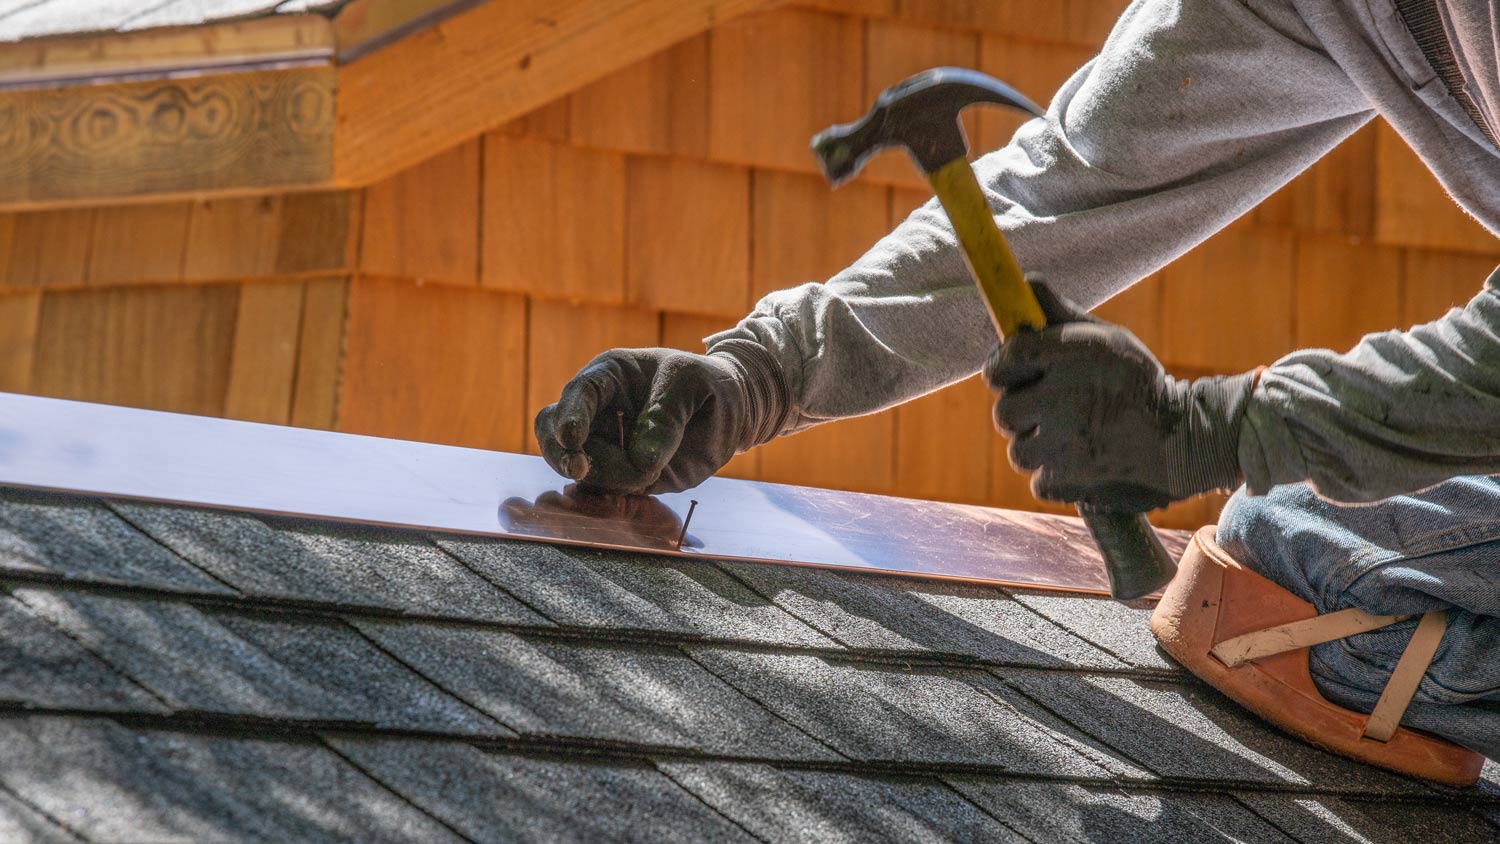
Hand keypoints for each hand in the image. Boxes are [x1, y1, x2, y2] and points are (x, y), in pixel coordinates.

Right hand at [534, 347, 768, 494]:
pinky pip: (599, 491)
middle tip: (580, 469)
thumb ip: (667, 416)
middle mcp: (598, 412)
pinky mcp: (619, 476)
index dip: (570, 415)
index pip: (579, 393)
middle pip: (554, 432)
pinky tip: (635, 490)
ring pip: (578, 468)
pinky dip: (609, 496)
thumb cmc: (707, 385)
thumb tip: (640, 459)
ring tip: (652, 472)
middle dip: (561, 453)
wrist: (731, 411)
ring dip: (607, 478)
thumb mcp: (693, 384)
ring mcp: (605, 446)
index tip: (572, 438)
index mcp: (609, 377)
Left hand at [983, 280, 1256, 511]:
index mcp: (1069, 355)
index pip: (1005, 359)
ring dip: (1039, 448)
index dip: (1003, 369)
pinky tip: (1084, 462)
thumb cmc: (1139, 383)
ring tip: (1074, 438)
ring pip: (1019, 451)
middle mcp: (1061, 396)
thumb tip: (1026, 283)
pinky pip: (1039, 481)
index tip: (1013, 374)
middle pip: (1004, 412)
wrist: (1186, 439)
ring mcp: (1063, 442)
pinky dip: (1057, 477)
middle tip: (1050, 411)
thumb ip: (1060, 316)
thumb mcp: (1107, 340)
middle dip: (1021, 413)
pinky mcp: (1068, 479)